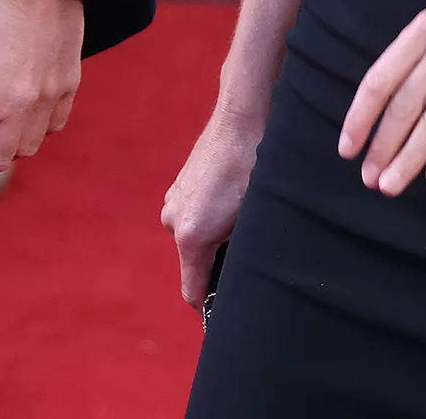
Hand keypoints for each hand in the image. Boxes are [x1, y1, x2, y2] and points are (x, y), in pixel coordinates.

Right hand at [161, 107, 261, 310]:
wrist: (241, 119)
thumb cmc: (252, 168)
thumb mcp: (250, 220)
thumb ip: (236, 254)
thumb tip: (239, 276)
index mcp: (189, 235)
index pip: (193, 292)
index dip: (213, 305)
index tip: (231, 307)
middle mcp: (173, 220)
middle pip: (194, 265)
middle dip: (216, 264)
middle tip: (247, 253)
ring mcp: (172, 201)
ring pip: (194, 240)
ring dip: (213, 239)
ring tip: (240, 220)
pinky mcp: (178, 187)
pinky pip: (191, 218)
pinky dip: (208, 219)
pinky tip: (231, 202)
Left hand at [338, 0, 425, 196]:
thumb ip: (410, 55)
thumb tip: (379, 106)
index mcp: (423, 28)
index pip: (381, 79)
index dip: (361, 116)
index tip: (347, 147)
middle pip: (406, 105)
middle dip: (383, 146)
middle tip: (368, 177)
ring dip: (411, 158)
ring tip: (391, 185)